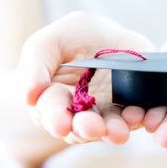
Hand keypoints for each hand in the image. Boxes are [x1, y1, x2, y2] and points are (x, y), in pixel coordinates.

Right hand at [18, 12, 154, 144]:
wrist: (113, 35)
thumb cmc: (75, 38)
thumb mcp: (50, 41)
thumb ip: (35, 62)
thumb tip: (28, 95)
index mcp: (55, 99)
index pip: (52, 111)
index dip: (55, 118)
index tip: (60, 123)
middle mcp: (81, 114)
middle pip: (80, 128)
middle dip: (84, 129)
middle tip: (90, 128)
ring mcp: (109, 115)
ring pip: (109, 128)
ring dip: (112, 131)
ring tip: (117, 132)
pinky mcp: (134, 111)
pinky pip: (137, 118)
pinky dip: (137, 119)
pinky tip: (137, 115)